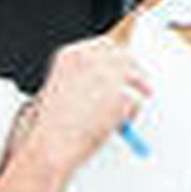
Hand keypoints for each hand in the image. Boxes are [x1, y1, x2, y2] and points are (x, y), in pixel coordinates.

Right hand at [25, 37, 150, 176]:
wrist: (51, 146)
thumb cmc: (51, 126)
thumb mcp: (60, 90)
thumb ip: (86, 77)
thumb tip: (115, 78)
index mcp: (72, 55)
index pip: (105, 45)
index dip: (117, 59)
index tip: (123, 70)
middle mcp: (91, 59)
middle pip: (126, 57)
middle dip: (133, 74)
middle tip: (139, 90)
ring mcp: (107, 75)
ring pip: (136, 79)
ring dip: (133, 95)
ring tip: (112, 118)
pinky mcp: (121, 93)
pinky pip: (137, 101)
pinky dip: (131, 114)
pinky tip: (112, 126)